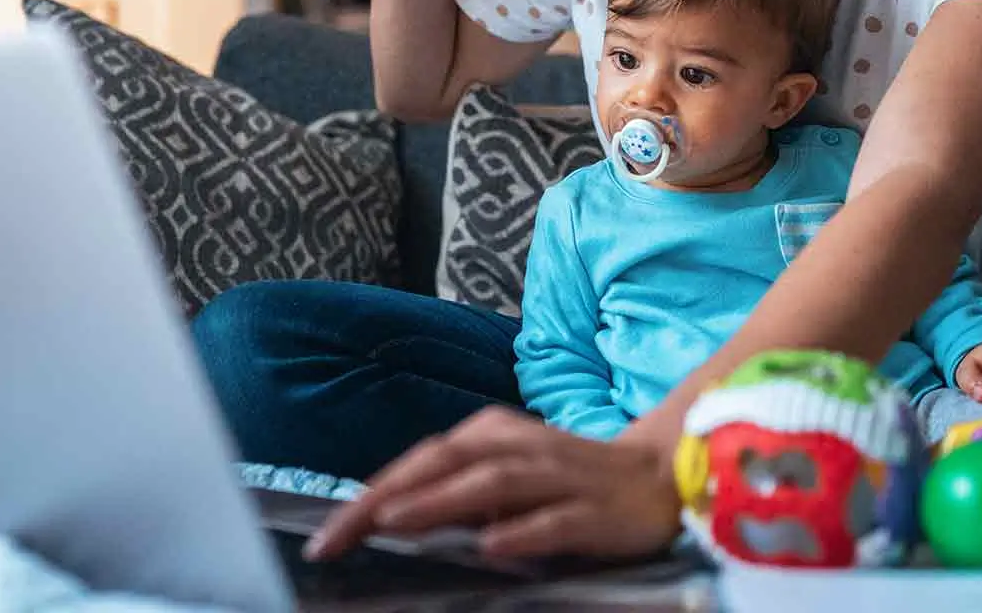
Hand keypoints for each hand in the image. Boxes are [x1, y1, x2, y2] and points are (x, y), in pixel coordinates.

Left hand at [304, 406, 680, 561]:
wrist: (655, 475)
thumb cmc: (564, 478)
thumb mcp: (505, 474)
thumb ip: (457, 490)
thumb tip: (391, 517)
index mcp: (491, 434)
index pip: (421, 460)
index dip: (371, 492)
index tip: (326, 533)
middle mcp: (517, 445)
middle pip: (444, 464)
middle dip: (386, 498)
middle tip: (336, 536)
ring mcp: (556, 475)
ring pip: (490, 483)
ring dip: (439, 502)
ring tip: (393, 524)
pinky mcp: (593, 509)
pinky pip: (554, 520)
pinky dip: (521, 531)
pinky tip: (491, 546)